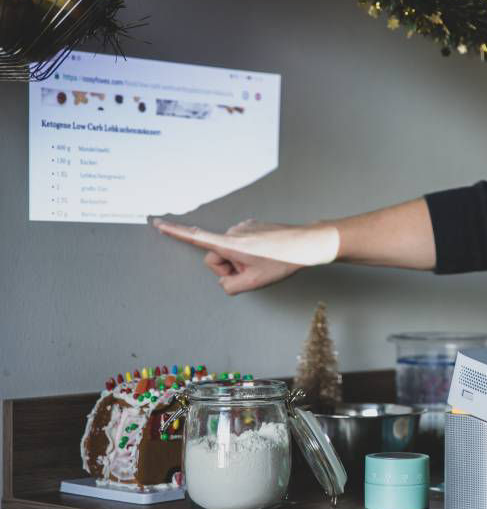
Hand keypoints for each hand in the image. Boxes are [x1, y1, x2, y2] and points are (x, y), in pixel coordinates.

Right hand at [152, 218, 338, 294]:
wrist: (308, 244)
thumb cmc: (283, 260)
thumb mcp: (254, 282)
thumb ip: (230, 286)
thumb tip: (225, 280)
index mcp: (230, 244)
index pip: (195, 237)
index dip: (173, 231)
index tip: (156, 222)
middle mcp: (233, 231)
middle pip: (216, 256)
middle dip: (228, 268)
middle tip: (251, 272)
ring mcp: (244, 227)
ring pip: (230, 251)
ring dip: (240, 261)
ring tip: (263, 263)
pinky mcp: (253, 227)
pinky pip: (242, 245)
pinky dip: (249, 253)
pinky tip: (266, 255)